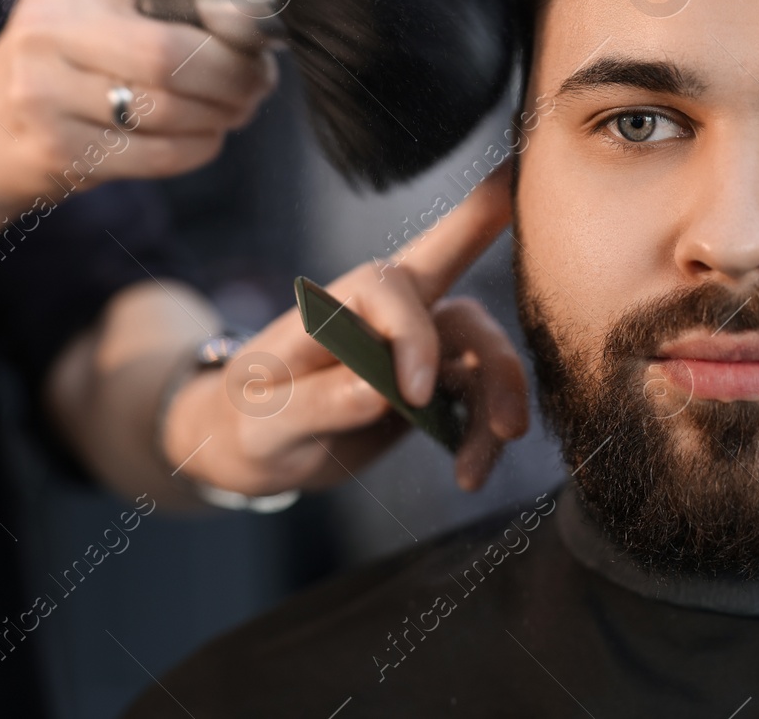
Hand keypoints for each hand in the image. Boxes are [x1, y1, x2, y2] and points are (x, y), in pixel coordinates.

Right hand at [0, 0, 292, 203]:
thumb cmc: (64, 62)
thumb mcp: (94, 2)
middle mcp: (51, 23)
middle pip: (172, 52)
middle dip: (235, 72)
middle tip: (260, 80)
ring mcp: (44, 89)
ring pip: (171, 107)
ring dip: (223, 113)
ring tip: (235, 108)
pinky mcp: (56, 149)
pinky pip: (160, 153)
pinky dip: (199, 146)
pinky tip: (202, 135)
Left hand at [165, 163, 528, 494]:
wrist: (253, 447)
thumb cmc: (249, 419)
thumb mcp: (263, 420)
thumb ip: (316, 402)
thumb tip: (378, 392)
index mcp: (338, 305)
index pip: (390, 285)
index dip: (413, 332)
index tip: (415, 395)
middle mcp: (387, 316)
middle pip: (461, 314)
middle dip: (497, 361)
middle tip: (510, 428)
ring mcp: (417, 349)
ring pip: (481, 358)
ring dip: (497, 407)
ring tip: (478, 471)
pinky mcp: (434, 386)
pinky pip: (477, 399)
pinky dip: (484, 434)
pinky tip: (470, 473)